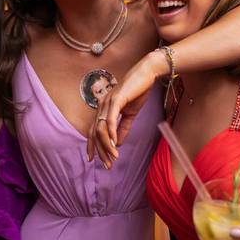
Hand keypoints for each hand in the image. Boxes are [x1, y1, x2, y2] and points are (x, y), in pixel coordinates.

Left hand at [86, 50, 166, 166]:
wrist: (146, 75)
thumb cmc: (137, 92)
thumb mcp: (130, 114)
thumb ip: (123, 128)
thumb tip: (118, 143)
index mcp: (103, 109)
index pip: (93, 131)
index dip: (93, 147)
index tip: (97, 161)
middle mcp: (101, 106)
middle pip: (95, 133)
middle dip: (100, 151)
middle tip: (107, 165)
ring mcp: (107, 102)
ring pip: (101, 128)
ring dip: (107, 145)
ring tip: (114, 157)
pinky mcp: (116, 99)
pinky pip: (111, 118)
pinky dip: (112, 131)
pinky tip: (115, 142)